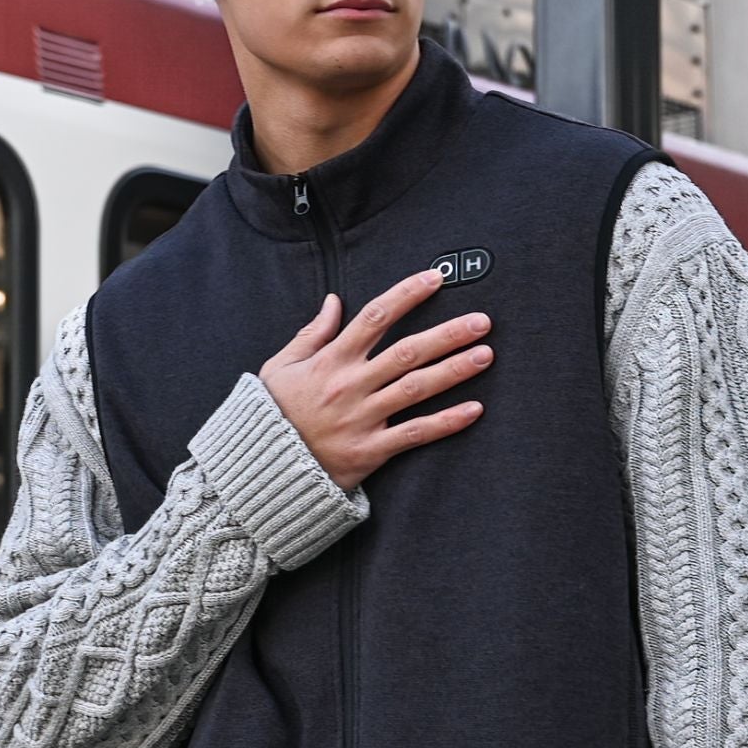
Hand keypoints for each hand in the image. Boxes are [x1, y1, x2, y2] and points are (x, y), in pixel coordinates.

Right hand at [259, 267, 492, 491]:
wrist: (261, 469)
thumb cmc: (273, 414)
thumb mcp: (280, 366)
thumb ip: (310, 334)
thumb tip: (333, 301)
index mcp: (330, 360)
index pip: (375, 317)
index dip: (407, 294)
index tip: (436, 279)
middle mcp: (351, 385)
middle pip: (407, 352)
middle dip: (447, 334)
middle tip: (481, 321)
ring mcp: (363, 418)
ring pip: (416, 389)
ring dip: (454, 370)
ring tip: (485, 354)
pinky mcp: (371, 451)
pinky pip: (415, 434)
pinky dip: (446, 422)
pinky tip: (474, 409)